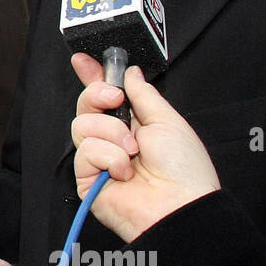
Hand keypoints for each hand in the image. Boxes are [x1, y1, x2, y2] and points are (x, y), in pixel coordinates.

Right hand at [70, 52, 220, 241]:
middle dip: (98, 96)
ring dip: (112, 135)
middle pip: (86, 106)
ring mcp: (99, 159)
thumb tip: (130, 73)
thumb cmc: (183, 169)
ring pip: (82, 126)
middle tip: (116, 101)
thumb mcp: (167, 120)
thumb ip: (143, 93)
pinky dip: (108, 158)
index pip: (105, 96)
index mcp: (134, 124)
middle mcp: (113, 139)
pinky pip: (85, 152)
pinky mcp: (88, 178)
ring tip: (132, 153)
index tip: (83, 60)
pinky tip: (123, 171)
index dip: (92, 77)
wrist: (179, 205)